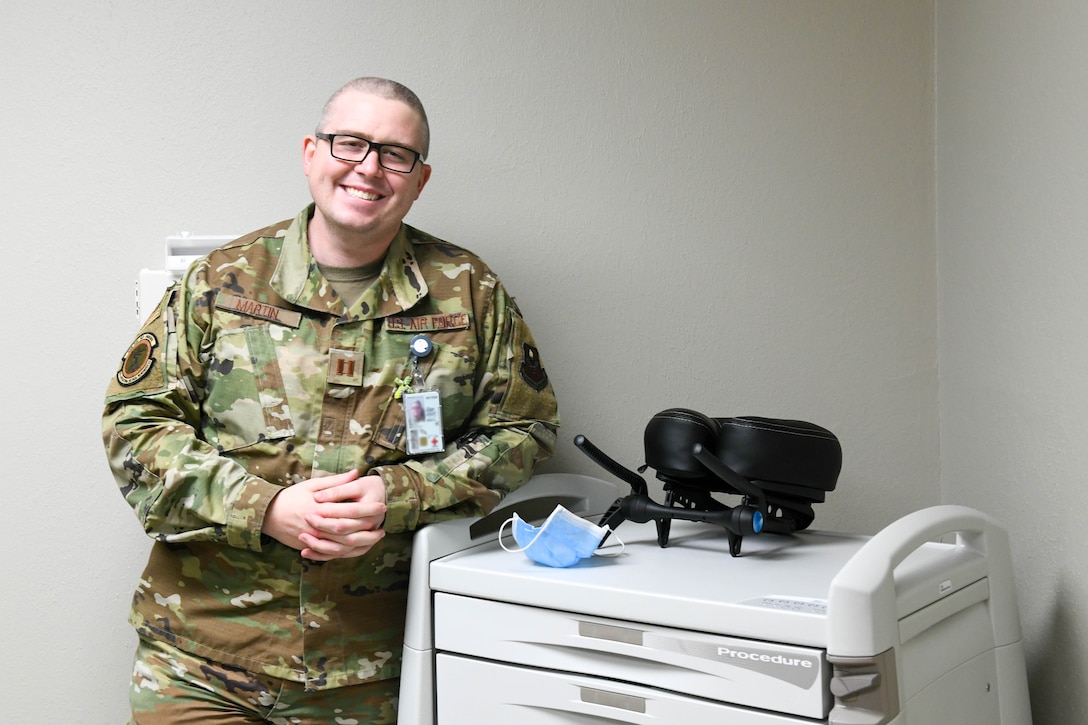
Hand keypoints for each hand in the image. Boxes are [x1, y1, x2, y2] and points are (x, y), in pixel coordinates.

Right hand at [263, 469, 387, 560]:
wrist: (267, 515)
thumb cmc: (291, 497)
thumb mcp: (312, 485)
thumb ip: (335, 482)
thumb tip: (356, 473)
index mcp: (320, 508)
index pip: (350, 510)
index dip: (368, 509)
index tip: (382, 506)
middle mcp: (317, 526)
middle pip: (349, 532)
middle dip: (369, 530)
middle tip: (384, 526)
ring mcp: (313, 539)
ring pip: (342, 547)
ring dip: (362, 543)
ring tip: (376, 538)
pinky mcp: (310, 547)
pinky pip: (331, 555)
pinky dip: (347, 553)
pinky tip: (359, 548)